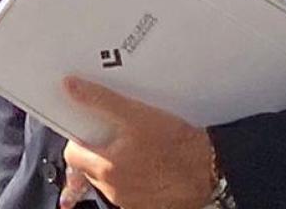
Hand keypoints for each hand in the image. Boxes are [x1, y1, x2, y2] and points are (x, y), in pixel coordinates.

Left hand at [59, 76, 215, 208]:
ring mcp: (131, 200)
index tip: (92, 125)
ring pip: (112, 178)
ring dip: (118, 162)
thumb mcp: (138, 114)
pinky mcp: (148, 204)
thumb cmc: (179, 146)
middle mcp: (115, 190)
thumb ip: (101, 100)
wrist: (213, 171)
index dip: (80, 137)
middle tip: (117, 131)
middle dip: (99, 148)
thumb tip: (71, 87)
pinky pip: (131, 188)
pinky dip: (135, 175)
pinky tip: (151, 160)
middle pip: (91, 166)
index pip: (73, 154)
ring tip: (138, 144)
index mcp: (106, 169)